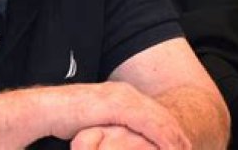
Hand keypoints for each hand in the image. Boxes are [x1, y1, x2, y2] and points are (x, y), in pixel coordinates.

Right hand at [45, 81, 189, 148]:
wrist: (47, 110)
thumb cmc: (64, 118)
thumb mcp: (94, 123)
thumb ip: (108, 128)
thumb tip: (114, 139)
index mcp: (120, 95)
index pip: (151, 113)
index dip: (167, 129)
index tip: (179, 145)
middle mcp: (124, 92)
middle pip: (161, 113)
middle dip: (177, 133)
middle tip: (190, 149)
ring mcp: (123, 97)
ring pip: (160, 118)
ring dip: (176, 137)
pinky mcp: (119, 106)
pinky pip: (150, 123)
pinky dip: (164, 137)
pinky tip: (174, 149)